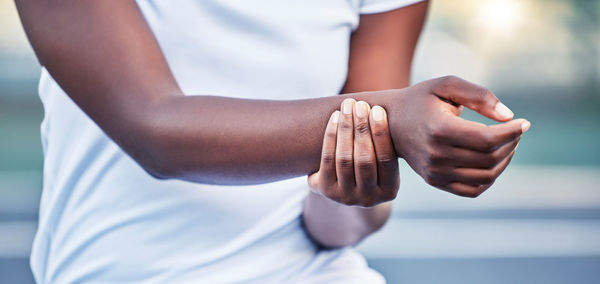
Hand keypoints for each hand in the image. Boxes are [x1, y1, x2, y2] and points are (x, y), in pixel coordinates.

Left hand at [308, 99, 398, 206]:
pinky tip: (335, 118)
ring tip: (348, 106)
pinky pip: (327, 158)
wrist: (343, 186)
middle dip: (362, 128)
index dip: (381, 134)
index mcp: (389, 191)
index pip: (386, 160)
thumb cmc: (371, 163)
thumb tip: (400, 109)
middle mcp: (369, 199)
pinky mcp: (326, 191)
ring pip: (345, 158)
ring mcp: (346, 197)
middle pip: (364, 159)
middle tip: (360, 104)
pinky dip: (331, 136)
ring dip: (346, 128)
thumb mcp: (383, 160)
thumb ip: (389, 143)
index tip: (377, 109)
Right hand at [383, 76, 529, 196]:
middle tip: (515, 131)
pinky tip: (493, 161)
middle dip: (511, 143)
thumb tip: (508, 116)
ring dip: (504, 160)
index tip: (524, 122)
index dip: (512, 132)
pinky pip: (473, 189)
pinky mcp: (435, 182)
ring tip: (507, 144)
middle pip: (490, 158)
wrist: (389, 124)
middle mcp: (436, 155)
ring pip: (486, 176)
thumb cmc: (421, 99)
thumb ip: (479, 95)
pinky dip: (489, 178)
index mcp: (439, 129)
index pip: (488, 139)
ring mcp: (435, 172)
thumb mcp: (446, 85)